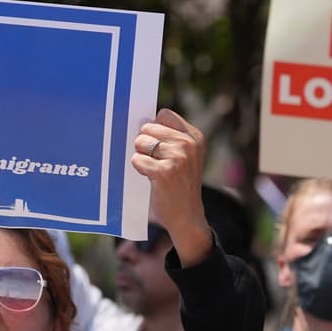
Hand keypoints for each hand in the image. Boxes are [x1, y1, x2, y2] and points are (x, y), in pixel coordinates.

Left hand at [132, 109, 210, 264]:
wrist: (187, 216)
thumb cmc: (179, 184)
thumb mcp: (185, 156)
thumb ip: (169, 137)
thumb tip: (138, 122)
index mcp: (195, 136)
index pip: (163, 114)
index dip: (154, 128)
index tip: (157, 143)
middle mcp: (189, 144)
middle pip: (148, 127)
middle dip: (145, 143)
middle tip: (156, 161)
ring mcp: (178, 157)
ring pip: (140, 142)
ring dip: (141, 156)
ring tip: (154, 170)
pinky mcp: (164, 172)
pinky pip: (137, 159)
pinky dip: (139, 169)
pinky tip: (151, 178)